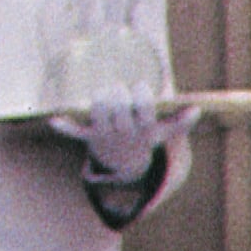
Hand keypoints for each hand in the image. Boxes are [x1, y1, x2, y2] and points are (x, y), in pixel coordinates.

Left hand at [53, 94, 181, 184]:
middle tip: (119, 89)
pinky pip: (75, 131)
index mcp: (143, 129)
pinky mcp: (88, 135)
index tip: (141, 87)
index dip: (141, 94)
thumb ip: (180, 122)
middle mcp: (124, 131)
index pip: (143, 108)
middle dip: (118, 92)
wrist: (124, 164)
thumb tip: (198, 109)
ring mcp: (105, 134)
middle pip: (117, 105)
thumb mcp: (164, 133)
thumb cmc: (145, 138)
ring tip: (105, 93)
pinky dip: (65, 127)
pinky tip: (53, 120)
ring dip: (99, 98)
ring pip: (98, 110)